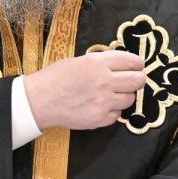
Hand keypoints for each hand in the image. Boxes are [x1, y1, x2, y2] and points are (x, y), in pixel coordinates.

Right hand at [23, 49, 144, 130]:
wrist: (39, 100)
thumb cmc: (55, 78)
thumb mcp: (79, 60)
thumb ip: (101, 62)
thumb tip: (121, 65)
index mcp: (98, 62)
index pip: (133, 61)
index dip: (137, 64)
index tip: (136, 67)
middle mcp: (104, 81)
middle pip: (138, 80)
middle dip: (137, 80)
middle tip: (130, 81)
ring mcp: (103, 101)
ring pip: (130, 99)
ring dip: (124, 96)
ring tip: (110, 95)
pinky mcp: (100, 118)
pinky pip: (117, 114)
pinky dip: (112, 111)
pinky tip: (100, 106)